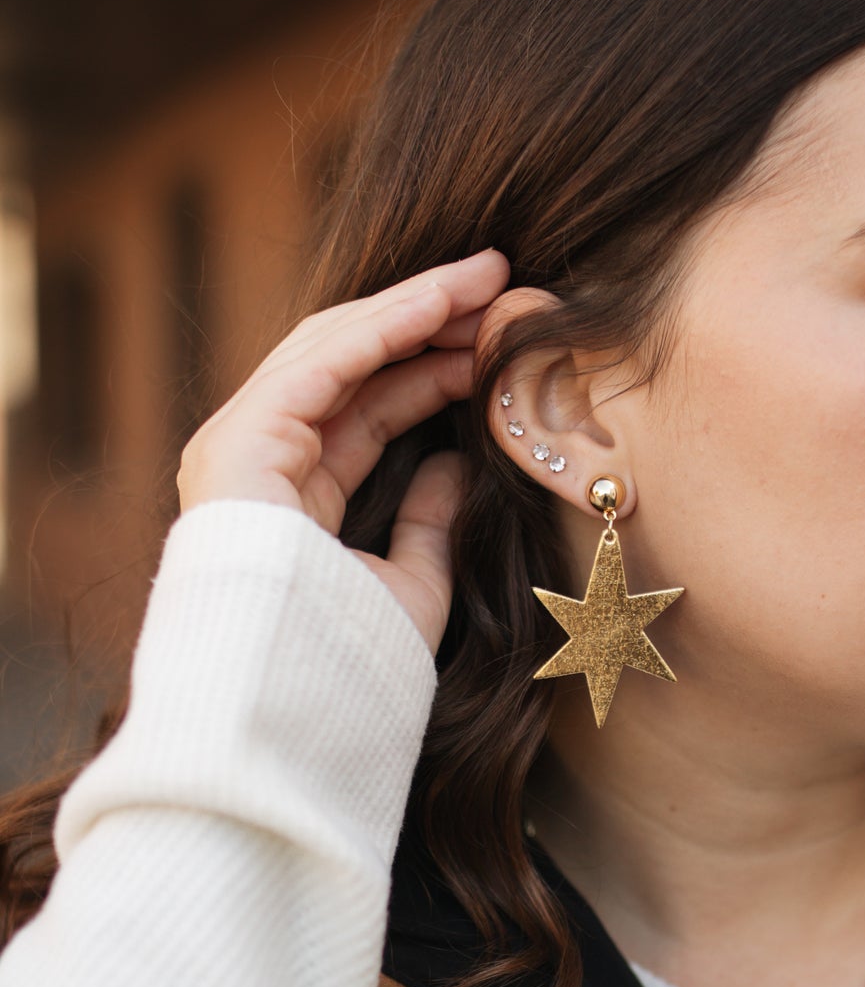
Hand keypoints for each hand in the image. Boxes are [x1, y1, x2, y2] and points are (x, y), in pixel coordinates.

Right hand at [176, 249, 509, 653]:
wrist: (299, 709)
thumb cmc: (354, 667)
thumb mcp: (413, 586)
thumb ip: (431, 525)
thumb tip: (459, 466)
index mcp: (295, 499)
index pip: (370, 408)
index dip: (435, 368)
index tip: (499, 340)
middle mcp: (261, 463)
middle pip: (353, 367)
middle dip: (429, 322)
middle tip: (503, 284)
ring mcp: (241, 448)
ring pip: (336, 349)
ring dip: (416, 308)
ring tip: (490, 277)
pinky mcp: (238, 442)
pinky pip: (321, 363)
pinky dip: (386, 325)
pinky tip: (446, 299)